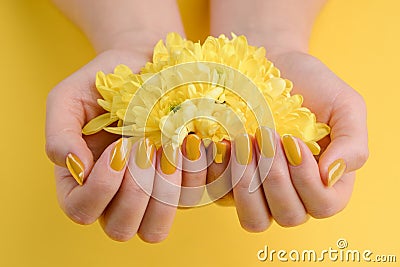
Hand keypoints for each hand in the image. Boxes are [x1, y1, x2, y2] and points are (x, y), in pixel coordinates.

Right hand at [46, 48, 207, 241]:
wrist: (145, 66)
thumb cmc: (104, 83)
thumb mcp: (69, 99)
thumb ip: (60, 134)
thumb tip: (74, 168)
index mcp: (82, 182)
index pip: (81, 211)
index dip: (101, 186)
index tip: (119, 147)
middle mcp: (114, 197)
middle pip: (121, 228)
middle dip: (135, 190)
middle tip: (144, 147)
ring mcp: (150, 195)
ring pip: (155, 229)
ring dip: (164, 190)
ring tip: (168, 147)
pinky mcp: (180, 185)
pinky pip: (191, 200)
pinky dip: (193, 173)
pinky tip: (189, 141)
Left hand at [210, 50, 367, 230]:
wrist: (275, 67)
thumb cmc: (312, 86)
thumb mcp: (345, 107)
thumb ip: (353, 144)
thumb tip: (331, 177)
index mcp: (326, 182)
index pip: (322, 205)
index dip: (306, 179)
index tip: (292, 139)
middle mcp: (294, 193)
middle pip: (288, 215)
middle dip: (275, 176)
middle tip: (266, 135)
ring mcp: (261, 191)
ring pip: (254, 218)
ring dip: (247, 182)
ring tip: (243, 141)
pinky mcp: (231, 182)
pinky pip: (222, 197)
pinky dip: (219, 174)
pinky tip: (222, 143)